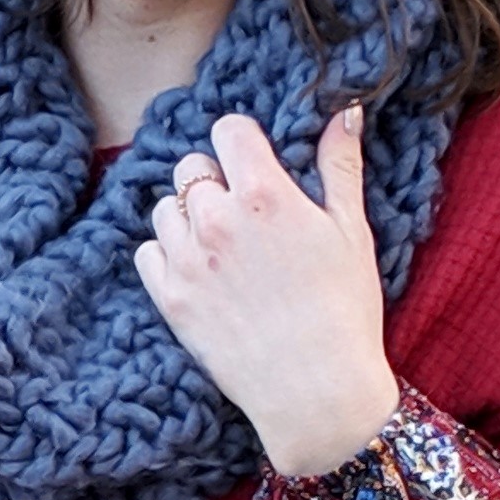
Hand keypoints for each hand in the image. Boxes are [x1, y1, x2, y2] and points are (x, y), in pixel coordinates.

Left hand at [134, 105, 399, 475]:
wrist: (316, 390)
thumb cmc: (344, 311)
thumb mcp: (352, 231)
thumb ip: (341, 166)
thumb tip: (344, 110)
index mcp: (264, 195)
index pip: (228, 130)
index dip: (243, 143)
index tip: (255, 163)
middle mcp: (217, 220)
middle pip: (192, 168)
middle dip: (216, 181)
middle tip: (245, 214)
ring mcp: (187, 260)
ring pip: (166, 208)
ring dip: (188, 217)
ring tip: (222, 246)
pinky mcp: (169, 299)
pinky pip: (147, 252)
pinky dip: (167, 256)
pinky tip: (200, 272)